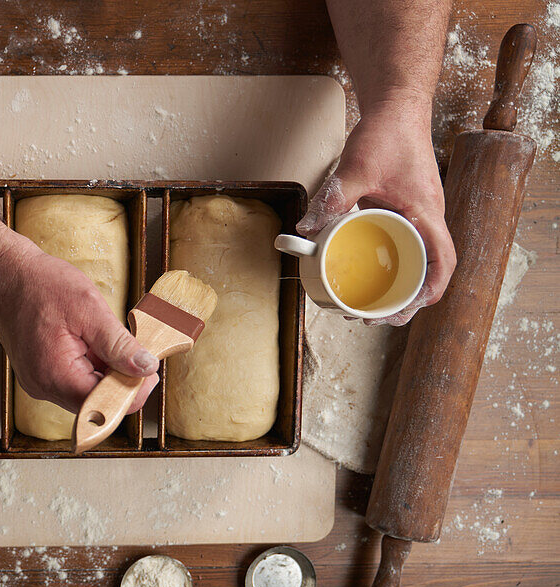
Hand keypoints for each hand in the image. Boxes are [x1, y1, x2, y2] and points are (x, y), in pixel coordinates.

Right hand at [0, 239, 158, 413]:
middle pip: (96, 401)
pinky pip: (72, 381)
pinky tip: (90, 342)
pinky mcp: (39, 374)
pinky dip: (89, 367)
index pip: (104, 404)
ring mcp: (39, 382)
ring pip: (86, 392)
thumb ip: (119, 344)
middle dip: (120, 380)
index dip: (133, 391)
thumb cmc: (40, 285)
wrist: (4, 275)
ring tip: (105, 339)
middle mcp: (43, 387)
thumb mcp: (89, 309)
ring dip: (105, 372)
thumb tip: (145, 368)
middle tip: (134, 349)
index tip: (149, 371)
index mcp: (55, 375)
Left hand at [297, 101, 455, 325]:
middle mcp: (429, 216)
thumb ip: (333, 199)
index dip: (430, 288)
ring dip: (399, 284)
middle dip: (408, 299)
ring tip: (369, 305)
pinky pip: (406, 242)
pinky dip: (392, 262)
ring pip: (418, 257)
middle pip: (430, 268)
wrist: (397, 104)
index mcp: (427, 212)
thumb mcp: (355, 169)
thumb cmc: (387, 133)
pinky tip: (368, 271)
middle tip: (375, 318)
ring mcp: (419, 212)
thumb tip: (305, 230)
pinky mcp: (407, 206)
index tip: (411, 308)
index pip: (443, 259)